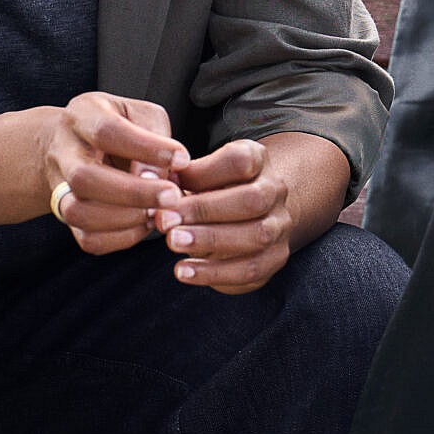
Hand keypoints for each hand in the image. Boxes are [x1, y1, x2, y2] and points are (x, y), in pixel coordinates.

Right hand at [43, 93, 189, 255]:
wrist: (75, 141)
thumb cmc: (118, 124)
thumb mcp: (141, 114)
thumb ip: (155, 138)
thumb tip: (162, 176)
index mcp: (83, 115)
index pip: (107, 131)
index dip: (145, 148)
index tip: (181, 159)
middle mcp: (63, 151)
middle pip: (84, 177)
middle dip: (134, 192)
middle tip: (172, 196)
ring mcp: (59, 186)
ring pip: (78, 212)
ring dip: (125, 219)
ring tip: (158, 212)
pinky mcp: (67, 216)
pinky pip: (87, 238)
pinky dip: (121, 238)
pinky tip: (143, 224)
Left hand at [154, 132, 348, 294]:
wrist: (247, 215)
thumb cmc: (212, 190)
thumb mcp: (197, 175)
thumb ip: (179, 179)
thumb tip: (153, 186)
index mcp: (258, 160)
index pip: (240, 161)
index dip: (203, 173)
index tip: (169, 187)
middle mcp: (275, 191)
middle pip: (252, 199)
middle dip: (205, 211)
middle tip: (166, 221)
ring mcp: (280, 226)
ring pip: (257, 236)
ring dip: (210, 241)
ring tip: (173, 244)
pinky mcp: (275, 258)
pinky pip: (251, 270)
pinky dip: (215, 273)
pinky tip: (185, 272)